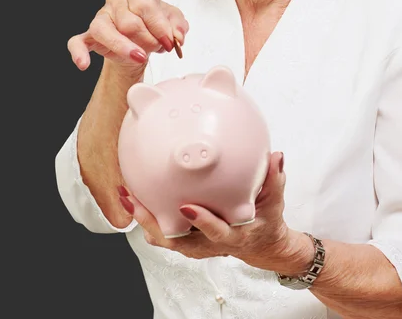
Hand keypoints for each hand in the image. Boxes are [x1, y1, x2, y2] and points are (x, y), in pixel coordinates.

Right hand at [67, 0, 188, 73]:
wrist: (140, 36)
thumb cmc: (154, 22)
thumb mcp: (173, 19)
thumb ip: (178, 25)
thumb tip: (176, 36)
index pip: (144, 5)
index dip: (159, 26)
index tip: (170, 41)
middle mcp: (115, 0)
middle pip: (128, 21)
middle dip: (147, 39)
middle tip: (158, 47)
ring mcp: (101, 17)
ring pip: (103, 30)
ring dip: (123, 47)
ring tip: (139, 57)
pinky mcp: (90, 35)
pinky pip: (78, 42)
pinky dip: (79, 53)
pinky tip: (84, 64)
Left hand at [118, 152, 291, 268]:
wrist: (261, 244)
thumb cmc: (266, 220)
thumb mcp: (276, 201)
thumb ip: (274, 179)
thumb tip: (276, 156)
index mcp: (234, 235)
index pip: (217, 233)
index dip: (202, 223)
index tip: (186, 207)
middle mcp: (209, 244)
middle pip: (176, 239)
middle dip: (152, 220)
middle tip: (132, 198)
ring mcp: (195, 244)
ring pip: (163, 236)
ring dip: (143, 217)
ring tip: (125, 194)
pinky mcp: (186, 239)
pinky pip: (162, 230)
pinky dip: (147, 215)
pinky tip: (133, 194)